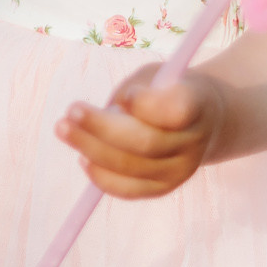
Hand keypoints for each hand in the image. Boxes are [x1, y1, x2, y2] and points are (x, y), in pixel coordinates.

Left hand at [54, 65, 226, 198]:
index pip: (176, 111)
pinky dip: (102, 176)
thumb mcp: (154, 77)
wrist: (203, 119)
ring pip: (132, 167)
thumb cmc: (166, 89)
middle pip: (146, 143)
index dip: (147, 105)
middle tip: (70, 112)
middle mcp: (194, 142)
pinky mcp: (165, 187)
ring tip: (63, 129)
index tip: (126, 95)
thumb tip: (93, 120)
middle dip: (101, 127)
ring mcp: (181, 170)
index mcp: (197, 105)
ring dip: (91, 148)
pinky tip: (83, 159)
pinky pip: (129, 189)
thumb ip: (131, 93)